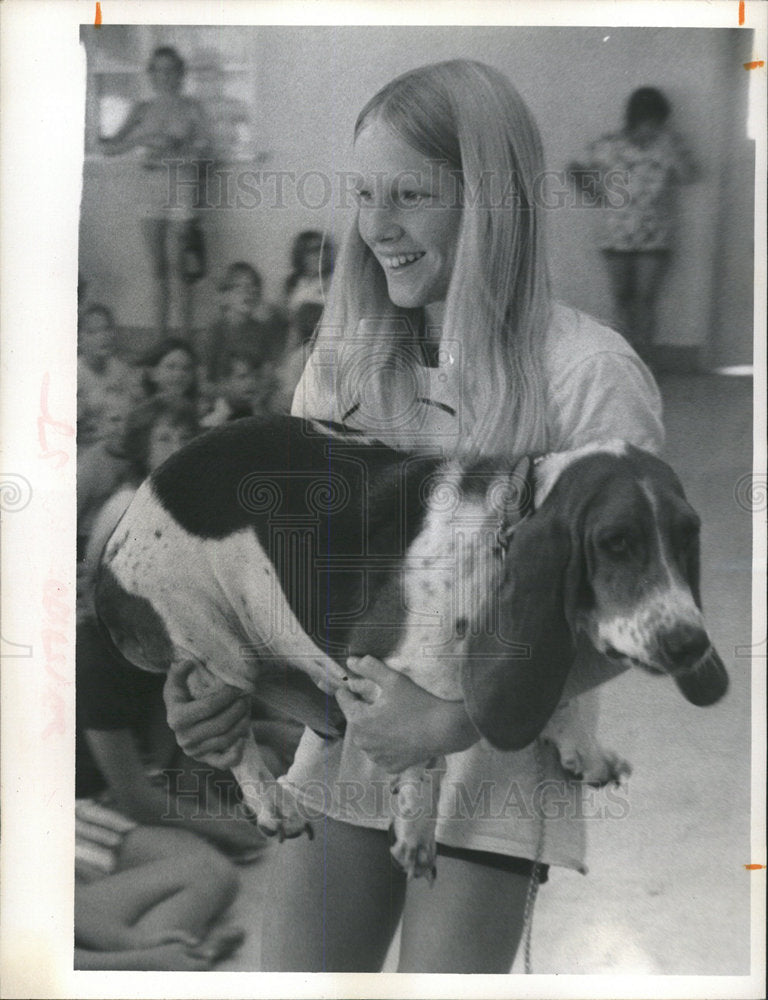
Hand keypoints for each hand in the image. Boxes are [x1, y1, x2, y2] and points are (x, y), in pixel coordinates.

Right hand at [163, 661, 250, 768]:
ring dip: (242, 722)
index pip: (208, 707)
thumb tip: (188, 663)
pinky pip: (225, 762)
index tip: (237, 687)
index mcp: (176, 718)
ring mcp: (195, 752)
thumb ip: (178, 672)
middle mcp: (184, 738)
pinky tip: (243, 737)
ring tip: (247, 708)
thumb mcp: (176, 683)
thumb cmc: (182, 698)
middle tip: (246, 696)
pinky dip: (237, 752)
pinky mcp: (206, 760)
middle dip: (238, 708)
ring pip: (227, 739)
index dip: (226, 696)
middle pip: (221, 724)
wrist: (183, 722)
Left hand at [335, 655, 478, 771]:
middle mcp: (363, 742)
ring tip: (391, 719)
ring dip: (373, 729)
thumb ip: (370, 668)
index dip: (349, 690)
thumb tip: (350, 661)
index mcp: (359, 720)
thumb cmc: (418, 703)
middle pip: (356, 720)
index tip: (354, 685)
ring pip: (368, 738)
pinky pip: (381, 753)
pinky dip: (386, 745)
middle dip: (363, 710)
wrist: (444, 730)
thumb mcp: (393, 680)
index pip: (344, 701)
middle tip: (380, 701)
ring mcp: (377, 757)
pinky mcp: (390, 766)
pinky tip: (399, 736)